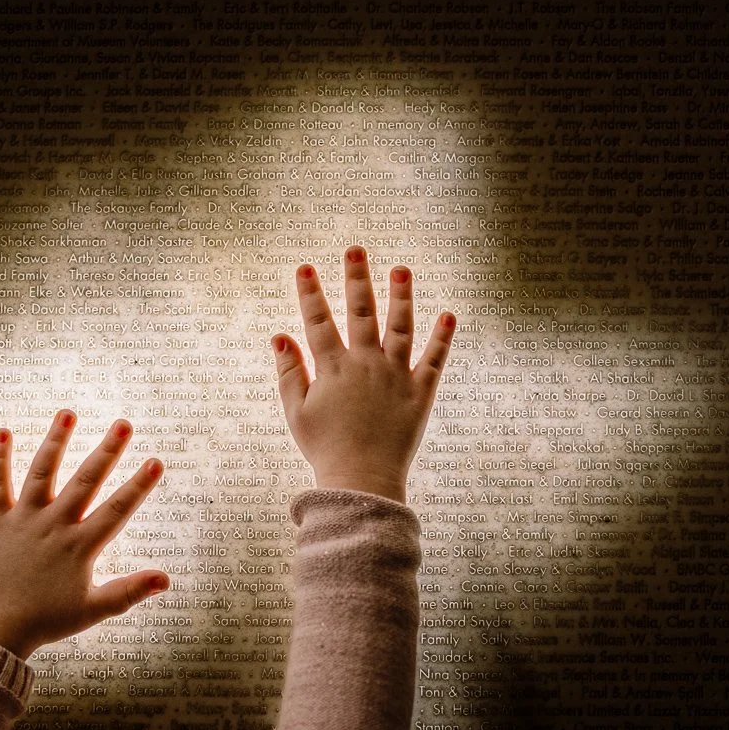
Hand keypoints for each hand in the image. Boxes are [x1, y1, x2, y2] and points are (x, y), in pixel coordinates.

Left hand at [0, 410, 168, 658]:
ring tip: (67, 413)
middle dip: (106, 451)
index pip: (116, 510)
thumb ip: (130, 591)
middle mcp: (53, 526)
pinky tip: (2, 431)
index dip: (138, 485)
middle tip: (123, 423)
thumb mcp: (94, 610)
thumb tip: (167, 579)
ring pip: (41, 473)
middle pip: (85, 481)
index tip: (155, 461)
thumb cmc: (46, 621)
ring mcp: (23, 520)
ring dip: (55, 441)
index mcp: (80, 547)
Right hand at [271, 246, 455, 501]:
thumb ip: (289, 373)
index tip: (305, 267)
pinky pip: (434, 360)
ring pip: (400, 326)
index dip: (310, 294)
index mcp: (333, 369)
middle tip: (356, 249)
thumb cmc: (325, 449)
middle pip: (361, 312)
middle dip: (357, 278)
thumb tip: (279, 337)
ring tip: (402, 270)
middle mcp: (366, 364)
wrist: (362, 480)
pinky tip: (449, 315)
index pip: (318, 322)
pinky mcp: (421, 393)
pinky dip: (442, 337)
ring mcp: (396, 376)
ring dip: (401, 295)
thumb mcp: (297, 413)